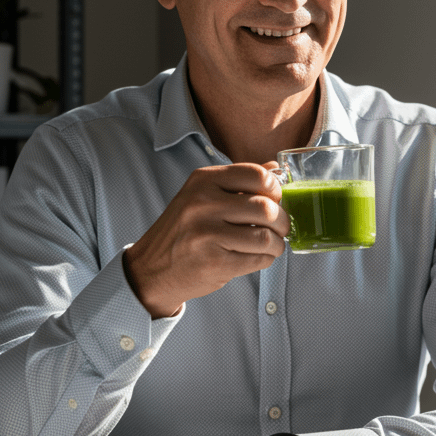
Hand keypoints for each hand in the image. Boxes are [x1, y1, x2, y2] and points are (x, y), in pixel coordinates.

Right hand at [122, 163, 289, 317]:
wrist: (152, 268)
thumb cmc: (182, 231)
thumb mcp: (201, 195)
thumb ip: (238, 182)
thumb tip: (276, 168)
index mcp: (202, 181)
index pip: (256, 174)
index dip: (275, 188)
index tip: (275, 199)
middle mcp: (203, 204)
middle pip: (266, 207)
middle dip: (282, 220)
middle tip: (280, 227)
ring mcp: (207, 234)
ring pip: (266, 237)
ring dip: (277, 244)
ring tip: (271, 245)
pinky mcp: (214, 262)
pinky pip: (258, 259)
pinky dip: (266, 259)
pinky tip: (257, 256)